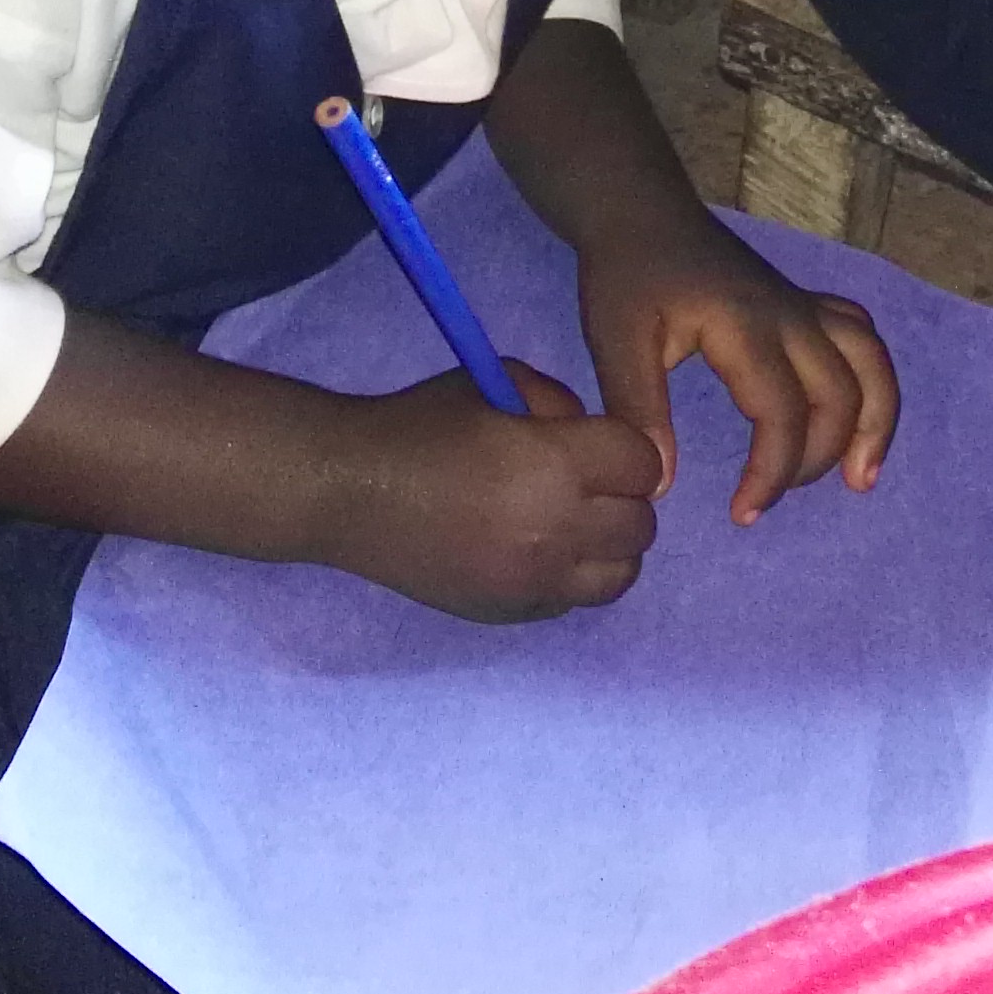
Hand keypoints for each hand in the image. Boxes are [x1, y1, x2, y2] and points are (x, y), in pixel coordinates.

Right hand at [308, 369, 660, 621]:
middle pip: (640, 525)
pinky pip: (572, 601)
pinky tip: (533, 551)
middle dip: (621, 498)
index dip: (626, 450)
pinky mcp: (511, 612)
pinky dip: (567, 576)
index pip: (642, 466)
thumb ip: (556, 401)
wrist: (350, 491)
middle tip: (586, 483)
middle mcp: (556, 530)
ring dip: (607, 546)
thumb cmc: (419, 425)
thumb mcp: (495, 382)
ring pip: (619, 575)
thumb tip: (590, 434)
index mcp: (555, 464)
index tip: (598, 445)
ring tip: (570, 524)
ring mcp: (534, 581)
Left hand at [578, 219, 899, 524]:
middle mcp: (791, 315)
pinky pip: (863, 340)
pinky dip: (872, 383)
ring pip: (871, 365)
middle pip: (840, 397)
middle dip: (816, 461)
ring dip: (875, 423)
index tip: (744, 513)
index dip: (772, 474)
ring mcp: (805, 307)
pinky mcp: (806, 304)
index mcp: (746, 326)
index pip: (784, 413)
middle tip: (770, 498)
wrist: (641, 214)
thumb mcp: (616, 341)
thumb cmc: (627, 277)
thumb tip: (661, 485)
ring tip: (860, 479)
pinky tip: (858, 421)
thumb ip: (638, 409)